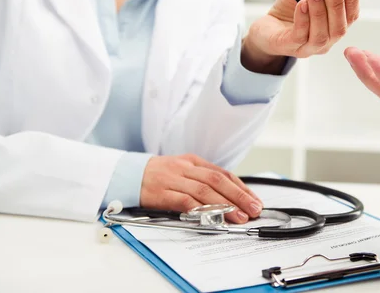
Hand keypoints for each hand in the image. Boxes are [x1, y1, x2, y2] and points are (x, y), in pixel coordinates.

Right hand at [140, 154, 262, 223]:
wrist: (125, 173)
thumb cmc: (157, 176)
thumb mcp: (182, 170)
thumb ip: (201, 180)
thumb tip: (228, 197)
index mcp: (193, 161)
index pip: (223, 173)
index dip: (241, 187)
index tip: (254, 200)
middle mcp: (186, 168)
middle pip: (218, 181)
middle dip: (239, 196)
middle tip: (254, 209)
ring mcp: (173, 179)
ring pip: (204, 191)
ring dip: (224, 205)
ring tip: (238, 217)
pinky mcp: (161, 192)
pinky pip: (183, 200)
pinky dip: (199, 209)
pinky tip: (211, 217)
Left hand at [241, 0, 359, 73]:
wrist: (268, 27)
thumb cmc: (290, 11)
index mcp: (335, 25)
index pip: (351, 15)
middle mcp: (327, 40)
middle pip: (339, 27)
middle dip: (337, 2)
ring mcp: (310, 47)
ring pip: (321, 34)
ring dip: (319, 10)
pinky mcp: (291, 47)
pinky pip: (300, 35)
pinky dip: (302, 19)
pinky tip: (301, 4)